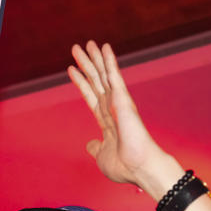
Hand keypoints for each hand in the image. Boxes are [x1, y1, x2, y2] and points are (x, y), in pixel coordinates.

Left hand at [67, 41, 167, 188]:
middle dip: (86, 64)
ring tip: (86, 43)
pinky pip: (113, 76)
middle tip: (77, 47)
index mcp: (107, 120)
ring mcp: (118, 102)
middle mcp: (112, 108)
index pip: (91, 96)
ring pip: (103, 75)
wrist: (139, 167)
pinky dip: (109, 61)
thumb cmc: (125, 166)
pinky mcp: (122, 99)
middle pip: (96, 81)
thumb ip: (95, 147)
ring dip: (95, 58)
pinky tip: (104, 47)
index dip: (81, 82)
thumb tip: (90, 144)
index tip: (72, 69)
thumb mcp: (102, 156)